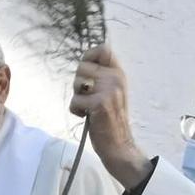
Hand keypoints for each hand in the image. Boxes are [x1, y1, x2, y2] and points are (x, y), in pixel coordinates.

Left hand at [70, 45, 153, 189]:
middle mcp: (116, 78)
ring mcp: (109, 90)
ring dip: (77, 98)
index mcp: (119, 73)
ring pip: (77, 83)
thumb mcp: (110, 92)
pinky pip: (75, 101)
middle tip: (88, 98)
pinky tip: (88, 117)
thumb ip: (101, 77)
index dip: (88, 57)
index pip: (102, 49)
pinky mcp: (100, 104)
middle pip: (82, 66)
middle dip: (78, 83)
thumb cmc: (109, 119)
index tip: (86, 73)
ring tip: (89, 108)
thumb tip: (83, 62)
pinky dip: (76, 111)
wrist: (119, 145)